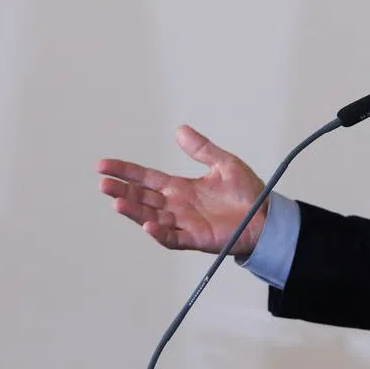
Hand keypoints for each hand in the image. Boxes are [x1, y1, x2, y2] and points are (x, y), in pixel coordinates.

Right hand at [96, 125, 267, 256]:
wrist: (267, 217)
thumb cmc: (247, 193)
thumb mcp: (224, 163)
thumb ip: (201, 149)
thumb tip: (179, 130)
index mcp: (181, 187)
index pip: (146, 178)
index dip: (126, 172)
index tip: (104, 165)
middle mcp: (177, 206)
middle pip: (142, 198)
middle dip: (121, 191)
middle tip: (103, 183)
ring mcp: (184, 223)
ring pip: (151, 218)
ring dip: (133, 211)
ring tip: (116, 202)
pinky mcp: (196, 238)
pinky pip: (172, 238)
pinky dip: (159, 233)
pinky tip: (147, 225)